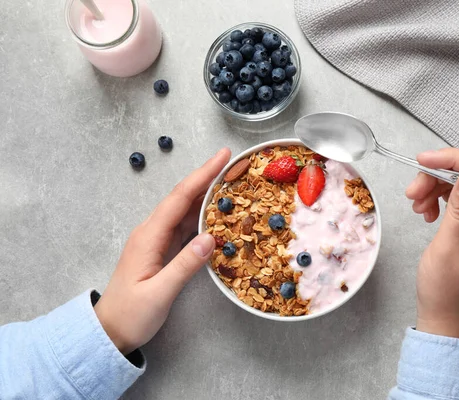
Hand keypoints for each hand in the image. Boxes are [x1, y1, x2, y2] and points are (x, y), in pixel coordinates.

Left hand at [94, 148, 230, 353]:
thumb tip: (210, 238)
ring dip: (206, 193)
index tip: (222, 157)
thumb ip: (184, 266)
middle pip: (182, 197)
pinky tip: (215, 212)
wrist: (109, 331)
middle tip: (233, 163)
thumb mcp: (159, 294)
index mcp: (149, 236)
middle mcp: (151, 231)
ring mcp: (155, 239)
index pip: (179, 198)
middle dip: (206, 177)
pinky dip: (201, 213)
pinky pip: (183, 224)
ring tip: (230, 182)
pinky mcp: (161, 249)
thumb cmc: (131, 314)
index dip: (202, 175)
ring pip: (184, 209)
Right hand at [405, 148, 458, 338]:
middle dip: (439, 176)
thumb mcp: (450, 246)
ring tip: (415, 206)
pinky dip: (436, 199)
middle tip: (411, 192)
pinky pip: (455, 199)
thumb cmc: (446, 289)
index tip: (424, 161)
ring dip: (434, 188)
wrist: (442, 316)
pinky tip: (424, 213)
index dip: (456, 160)